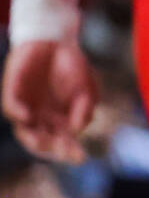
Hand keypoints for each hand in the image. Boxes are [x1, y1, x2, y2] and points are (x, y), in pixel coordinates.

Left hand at [2, 40, 95, 162]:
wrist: (54, 40)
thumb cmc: (72, 66)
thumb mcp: (87, 88)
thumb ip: (85, 109)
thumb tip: (77, 129)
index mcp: (60, 119)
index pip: (64, 141)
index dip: (71, 151)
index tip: (80, 156)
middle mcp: (42, 118)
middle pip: (44, 141)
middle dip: (54, 148)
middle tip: (62, 149)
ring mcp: (26, 107)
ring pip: (25, 131)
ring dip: (32, 139)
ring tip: (40, 142)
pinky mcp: (12, 93)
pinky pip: (11, 109)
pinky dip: (19, 114)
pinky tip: (28, 116)